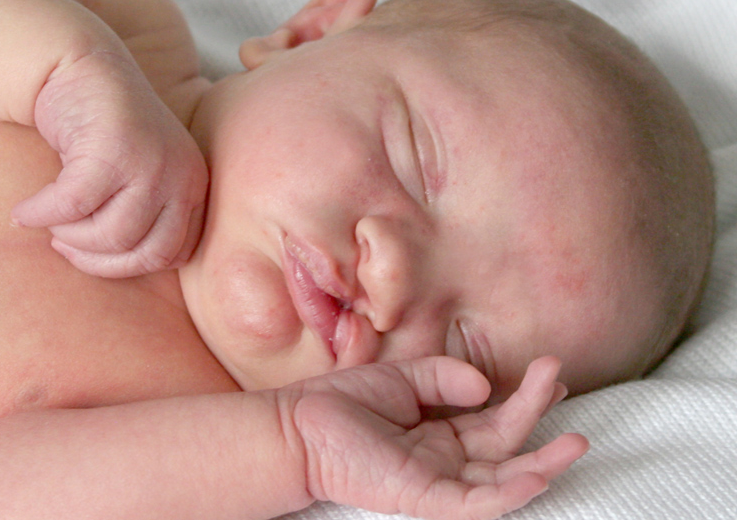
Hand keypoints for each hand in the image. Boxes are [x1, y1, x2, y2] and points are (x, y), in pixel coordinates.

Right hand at [10, 51, 207, 277]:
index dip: (125, 265)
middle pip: (144, 253)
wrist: (80, 64)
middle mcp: (182, 175)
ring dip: (69, 236)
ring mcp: (152, 163)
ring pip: (110, 235)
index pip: (172, 255)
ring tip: (48, 220)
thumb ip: (141, 218)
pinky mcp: (113, 150)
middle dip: (96, 259)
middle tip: (63, 245)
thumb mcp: (137, 178)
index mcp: (192, 186)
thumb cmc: (102, 132)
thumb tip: (117, 268)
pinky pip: (72, 207)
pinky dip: (41, 213)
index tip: (90, 253)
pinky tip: (23, 210)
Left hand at [279, 357, 587, 519]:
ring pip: (500, 481)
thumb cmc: (343, 404)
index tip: (551, 371)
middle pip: (504, 445)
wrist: (300, 425)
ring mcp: (436, 482)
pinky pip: (474, 503)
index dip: (523, 398)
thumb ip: (443, 377)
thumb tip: (485, 385)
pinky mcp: (423, 498)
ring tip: (576, 442)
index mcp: (439, 434)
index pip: (493, 420)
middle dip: (535, 415)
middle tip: (562, 380)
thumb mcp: (402, 378)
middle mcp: (444, 461)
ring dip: (540, 464)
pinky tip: (535, 475)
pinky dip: (507, 494)